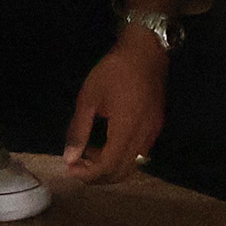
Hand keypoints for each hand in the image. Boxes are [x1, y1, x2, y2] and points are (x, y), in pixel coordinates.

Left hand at [63, 17, 171, 184]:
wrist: (146, 49)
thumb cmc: (114, 70)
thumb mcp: (89, 98)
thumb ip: (78, 130)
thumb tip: (69, 158)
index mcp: (126, 129)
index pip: (108, 166)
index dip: (87, 174)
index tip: (69, 168)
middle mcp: (143, 135)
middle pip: (122, 171)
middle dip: (98, 176)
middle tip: (77, 166)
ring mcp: (153, 131)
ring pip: (132, 164)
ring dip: (110, 167)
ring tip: (89, 154)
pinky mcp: (156, 125)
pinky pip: (139, 152)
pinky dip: (122, 157)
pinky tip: (107, 143)